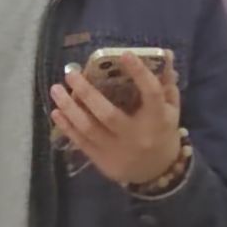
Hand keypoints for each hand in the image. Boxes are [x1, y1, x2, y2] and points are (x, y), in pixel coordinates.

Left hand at [50, 53, 181, 187]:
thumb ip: (166, 84)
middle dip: (86, 92)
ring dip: (69, 108)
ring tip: (55, 89)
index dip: (140, 74)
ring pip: (89, 128)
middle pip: (108, 114)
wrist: (157, 173)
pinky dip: (66, 126)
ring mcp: (117, 150)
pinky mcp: (102, 160)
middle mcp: (136, 136)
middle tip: (70, 73)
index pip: (151, 94)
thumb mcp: (170, 110)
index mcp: (157, 120)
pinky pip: (81, 142)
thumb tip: (165, 55)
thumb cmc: (162, 133)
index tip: (125, 54)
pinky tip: (56, 111)